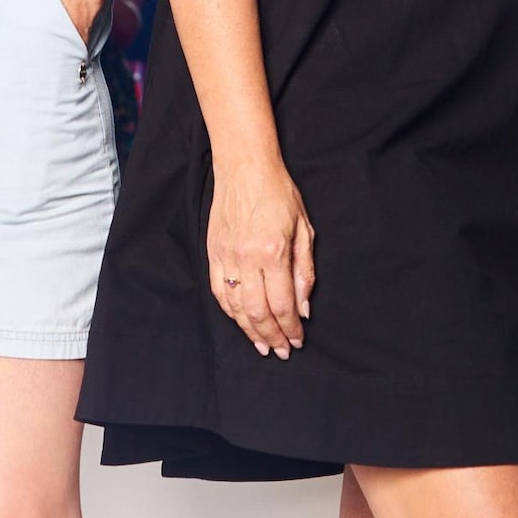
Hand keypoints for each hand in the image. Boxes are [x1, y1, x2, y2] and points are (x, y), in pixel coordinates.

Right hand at [208, 157, 314, 358]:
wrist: (244, 166)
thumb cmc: (278, 192)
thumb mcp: (304, 228)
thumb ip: (304, 271)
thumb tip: (303, 308)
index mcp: (273, 252)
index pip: (283, 303)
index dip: (291, 328)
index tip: (297, 341)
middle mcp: (247, 258)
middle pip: (258, 312)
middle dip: (271, 336)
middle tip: (281, 350)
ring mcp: (226, 256)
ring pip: (235, 306)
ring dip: (249, 330)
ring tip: (262, 344)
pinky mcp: (213, 251)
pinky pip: (219, 290)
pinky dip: (229, 311)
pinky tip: (240, 320)